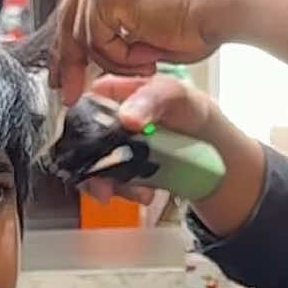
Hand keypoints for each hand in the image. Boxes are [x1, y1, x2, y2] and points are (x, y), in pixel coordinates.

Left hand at [51, 0, 243, 103]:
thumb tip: (79, 56)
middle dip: (70, 62)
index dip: (69, 45)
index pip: (76, 6)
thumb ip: (111, 26)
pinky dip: (122, 58)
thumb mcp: (141, 20)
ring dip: (117, 61)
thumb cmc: (198, 17)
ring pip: (84, 35)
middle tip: (70, 92)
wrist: (223, 8)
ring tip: (149, 59)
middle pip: (69, 19)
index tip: (64, 75)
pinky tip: (150, 52)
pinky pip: (97, 40)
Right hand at [76, 73, 215, 203]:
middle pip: (82, 146)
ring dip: (113, 186)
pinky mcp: (121, 168)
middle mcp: (105, 120)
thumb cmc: (188, 108)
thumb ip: (151, 100)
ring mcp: (112, 147)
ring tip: (141, 193)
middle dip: (94, 170)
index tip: (90, 152)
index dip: (80, 132)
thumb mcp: (174, 95)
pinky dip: (125, 193)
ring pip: (94, 169)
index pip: (82, 110)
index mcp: (110, 93)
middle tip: (107, 188)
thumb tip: (127, 118)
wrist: (207, 141)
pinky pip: (111, 184)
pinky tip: (145, 194)